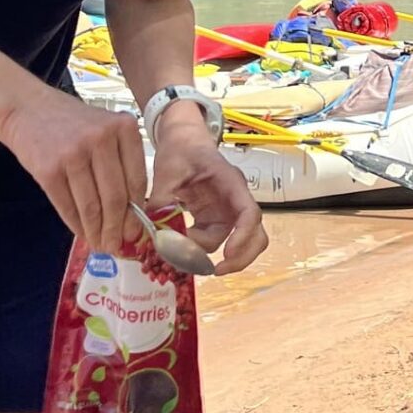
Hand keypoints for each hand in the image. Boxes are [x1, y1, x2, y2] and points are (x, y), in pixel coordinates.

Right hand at [0, 87, 147, 253]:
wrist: (27, 108)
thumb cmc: (72, 122)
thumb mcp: (105, 129)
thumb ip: (121, 162)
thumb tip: (133, 214)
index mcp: (124, 128)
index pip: (136, 181)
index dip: (137, 213)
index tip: (136, 233)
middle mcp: (101, 139)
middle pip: (115, 197)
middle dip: (118, 229)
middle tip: (118, 246)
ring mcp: (73, 154)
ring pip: (92, 206)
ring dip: (97, 232)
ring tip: (101, 245)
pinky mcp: (48, 170)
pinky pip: (67, 206)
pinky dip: (76, 225)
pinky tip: (82, 233)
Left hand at [150, 104, 267, 273]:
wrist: (182, 140)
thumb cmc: (180, 149)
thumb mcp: (167, 171)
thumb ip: (162, 201)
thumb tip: (158, 233)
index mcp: (230, 183)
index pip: (249, 214)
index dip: (243, 238)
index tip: (226, 255)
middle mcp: (234, 201)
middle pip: (254, 235)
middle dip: (240, 257)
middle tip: (216, 271)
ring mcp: (226, 212)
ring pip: (234, 242)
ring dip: (213, 254)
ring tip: (186, 258)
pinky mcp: (214, 218)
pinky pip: (215, 240)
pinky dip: (200, 250)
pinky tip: (180, 250)